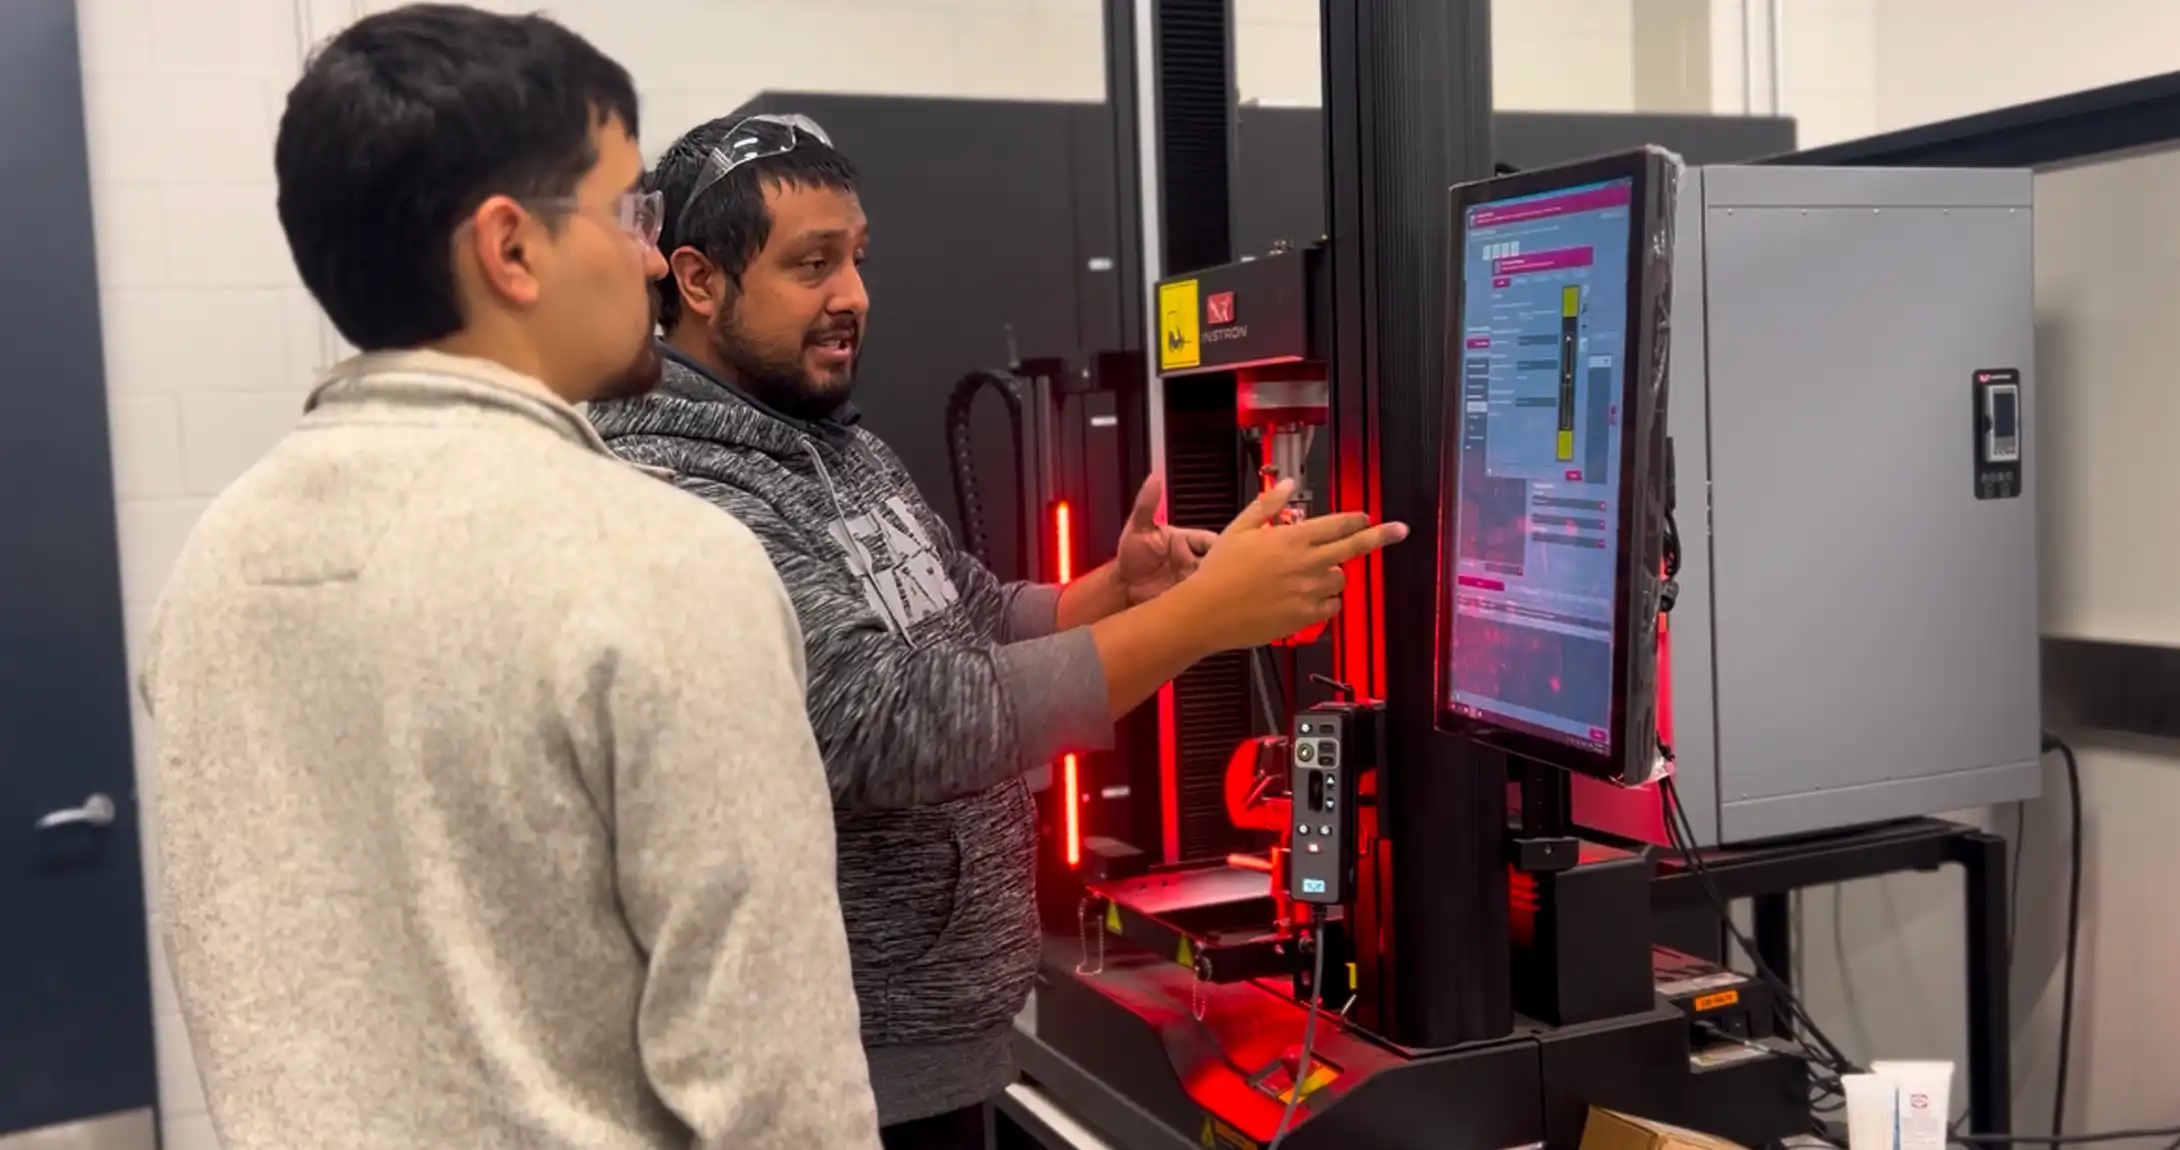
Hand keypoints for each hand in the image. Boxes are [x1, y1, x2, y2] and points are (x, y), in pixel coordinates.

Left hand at [1114, 474, 1218, 605]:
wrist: (1121, 588)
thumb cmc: (1131, 556)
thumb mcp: (1138, 528)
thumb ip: (1147, 503)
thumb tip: (1155, 478)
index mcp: (1188, 542)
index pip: (1212, 541)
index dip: (1219, 546)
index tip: (1223, 550)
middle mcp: (1196, 561)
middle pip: (1219, 562)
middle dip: (1223, 567)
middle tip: (1218, 573)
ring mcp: (1194, 581)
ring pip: (1215, 581)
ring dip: (1216, 585)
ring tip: (1212, 589)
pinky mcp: (1191, 601)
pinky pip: (1205, 600)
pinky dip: (1208, 601)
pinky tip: (1206, 603)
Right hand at [1181, 480, 1407, 650]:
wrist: (1206, 612)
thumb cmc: (1219, 572)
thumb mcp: (1239, 529)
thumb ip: (1269, 505)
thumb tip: (1289, 486)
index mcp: (1291, 538)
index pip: (1337, 524)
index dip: (1356, 519)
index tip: (1367, 517)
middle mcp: (1306, 563)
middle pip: (1354, 547)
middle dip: (1379, 537)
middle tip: (1398, 531)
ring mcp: (1309, 591)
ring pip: (1340, 579)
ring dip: (1332, 574)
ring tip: (1305, 577)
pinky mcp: (1306, 616)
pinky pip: (1331, 607)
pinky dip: (1324, 602)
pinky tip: (1304, 599)